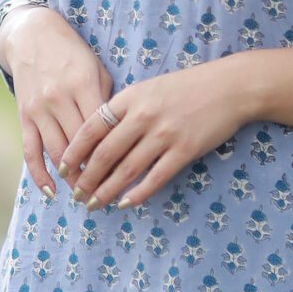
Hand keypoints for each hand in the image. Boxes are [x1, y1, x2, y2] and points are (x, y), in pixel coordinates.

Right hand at [1, 5, 113, 198]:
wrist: (32, 35)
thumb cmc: (73, 54)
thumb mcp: (96, 69)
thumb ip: (106, 101)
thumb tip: (120, 137)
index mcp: (83, 85)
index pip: (102, 130)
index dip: (114, 155)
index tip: (128, 175)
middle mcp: (59, 99)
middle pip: (80, 146)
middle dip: (95, 173)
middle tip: (110, 193)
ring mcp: (39, 109)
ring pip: (58, 152)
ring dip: (72, 179)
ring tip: (86, 196)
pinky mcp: (24, 116)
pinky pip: (31, 151)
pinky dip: (40, 174)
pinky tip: (51, 192)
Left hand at [57, 55, 253, 210]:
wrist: (228, 87)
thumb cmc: (186, 87)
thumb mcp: (149, 89)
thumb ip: (125, 109)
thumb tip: (98, 138)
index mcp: (130, 97)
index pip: (92, 128)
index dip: (74, 151)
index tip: (63, 168)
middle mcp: (143, 116)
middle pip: (105, 154)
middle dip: (86, 178)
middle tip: (76, 195)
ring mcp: (164, 134)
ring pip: (126, 170)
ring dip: (106, 191)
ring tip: (94, 204)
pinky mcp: (184, 150)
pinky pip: (155, 178)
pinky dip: (137, 194)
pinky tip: (124, 204)